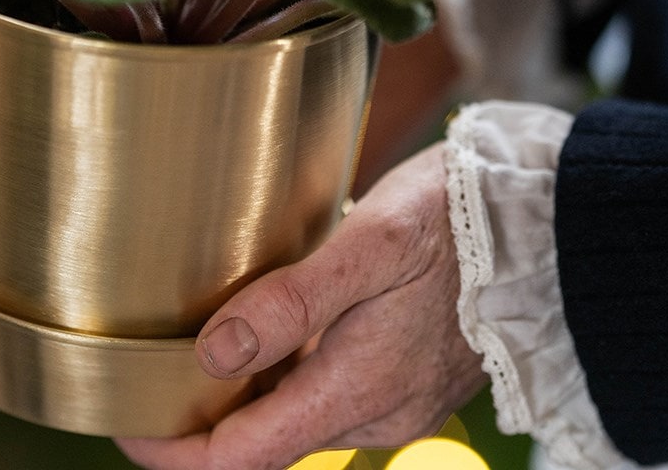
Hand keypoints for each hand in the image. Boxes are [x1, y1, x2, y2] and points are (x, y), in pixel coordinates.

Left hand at [117, 142, 486, 469]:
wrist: (542, 226)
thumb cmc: (455, 221)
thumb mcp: (370, 244)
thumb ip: (291, 302)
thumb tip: (213, 354)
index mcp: (357, 387)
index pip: (241, 458)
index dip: (172, 449)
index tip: (126, 416)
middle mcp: (373, 409)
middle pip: (262, 446)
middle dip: (198, 423)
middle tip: (146, 374)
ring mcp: (392, 396)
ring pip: (293, 417)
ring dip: (239, 397)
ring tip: (190, 347)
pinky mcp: (403, 374)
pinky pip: (325, 392)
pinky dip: (281, 376)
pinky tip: (264, 330)